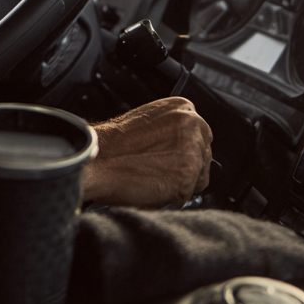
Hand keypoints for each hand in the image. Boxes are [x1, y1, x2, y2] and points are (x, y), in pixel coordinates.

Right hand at [82, 97, 212, 208]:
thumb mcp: (148, 120)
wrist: (98, 159)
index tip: (172, 156)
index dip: (184, 149)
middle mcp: (192, 123)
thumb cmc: (114, 143)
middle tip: (161, 170)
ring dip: (182, 182)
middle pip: (204, 154)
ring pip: (201, 175)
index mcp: (182, 107)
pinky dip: (173, 197)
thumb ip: (172, 127)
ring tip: (155, 178)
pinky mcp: (188, 174)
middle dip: (187, 166)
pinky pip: (189, 193)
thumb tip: (183, 144)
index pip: (200, 134)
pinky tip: (154, 186)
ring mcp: (192, 149)